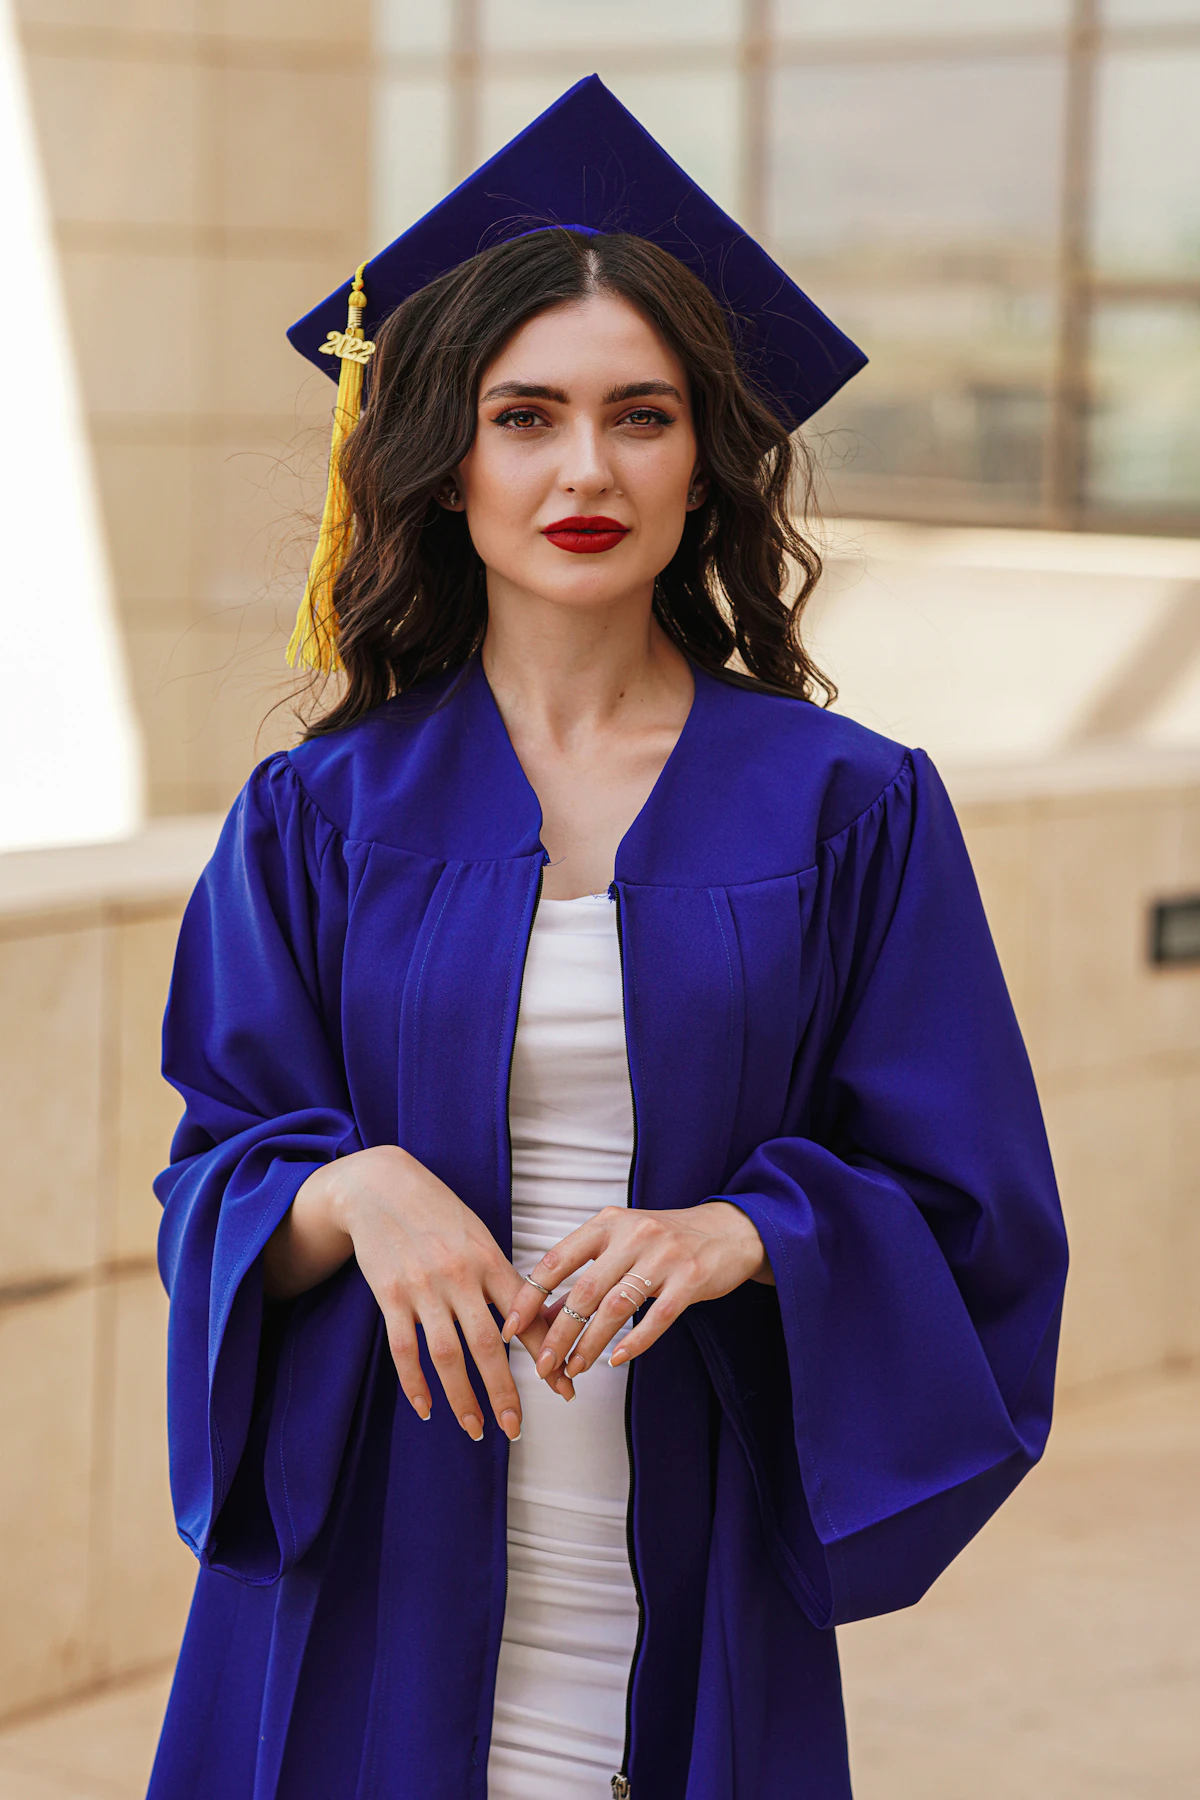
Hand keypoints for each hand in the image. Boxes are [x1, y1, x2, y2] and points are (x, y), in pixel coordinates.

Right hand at [266, 1145, 573, 1440]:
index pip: (527, 1317)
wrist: (382, 1185)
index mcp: (489, 1260)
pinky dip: (415, 1384)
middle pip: (487, 1346)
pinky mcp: (389, 1296)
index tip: (565, 1390)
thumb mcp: (479, 1238)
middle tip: (516, 1429)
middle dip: (505, 1392)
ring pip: (446, 1356)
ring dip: (462, 1399)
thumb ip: (502, 1279)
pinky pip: (403, 1349)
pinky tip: (426, 1409)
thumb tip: (535, 1324)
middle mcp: (459, 1276)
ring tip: (477, 1429)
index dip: (547, 1356)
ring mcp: (422, 1287)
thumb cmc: (440, 1214)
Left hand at [500, 1201, 771, 1384]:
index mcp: (608, 1223)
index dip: (530, 1297)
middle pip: (584, 1291)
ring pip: (617, 1307)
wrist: (729, 1230)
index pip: (557, 1260)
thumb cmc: (666, 1240)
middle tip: (541, 1364)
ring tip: (573, 1369)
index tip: (511, 1327)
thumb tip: (542, 1316)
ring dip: (590, 1344)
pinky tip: (616, 1360)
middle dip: (558, 1333)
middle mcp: (633, 1235)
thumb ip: (583, 1276)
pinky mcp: (691, 1278)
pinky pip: (657, 1317)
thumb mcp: (620, 1246)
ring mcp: (663, 1255)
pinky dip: (634, 1342)